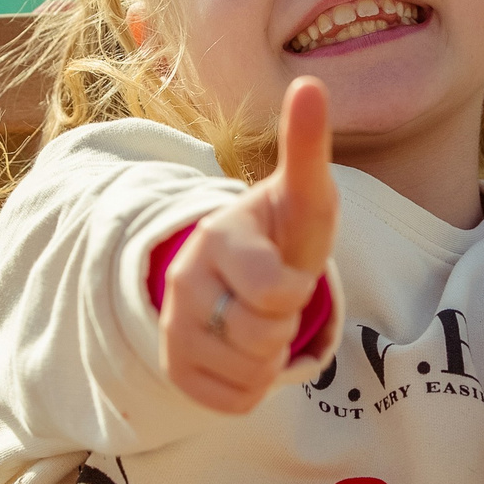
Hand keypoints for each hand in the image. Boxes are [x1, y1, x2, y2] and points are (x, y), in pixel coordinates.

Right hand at [161, 78, 337, 413]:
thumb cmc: (282, 234)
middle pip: (261, 338)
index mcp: (217, 238)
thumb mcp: (303, 197)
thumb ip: (307, 148)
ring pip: (248, 374)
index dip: (296, 292)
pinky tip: (244, 352)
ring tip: (261, 321)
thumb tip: (311, 83)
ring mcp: (172, 328)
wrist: (239, 272)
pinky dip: (251, 386)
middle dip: (283, 323)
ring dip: (271, 357)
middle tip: (274, 298)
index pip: (275, 293)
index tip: (289, 271)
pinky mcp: (174, 368)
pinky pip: (232, 400)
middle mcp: (184, 283)